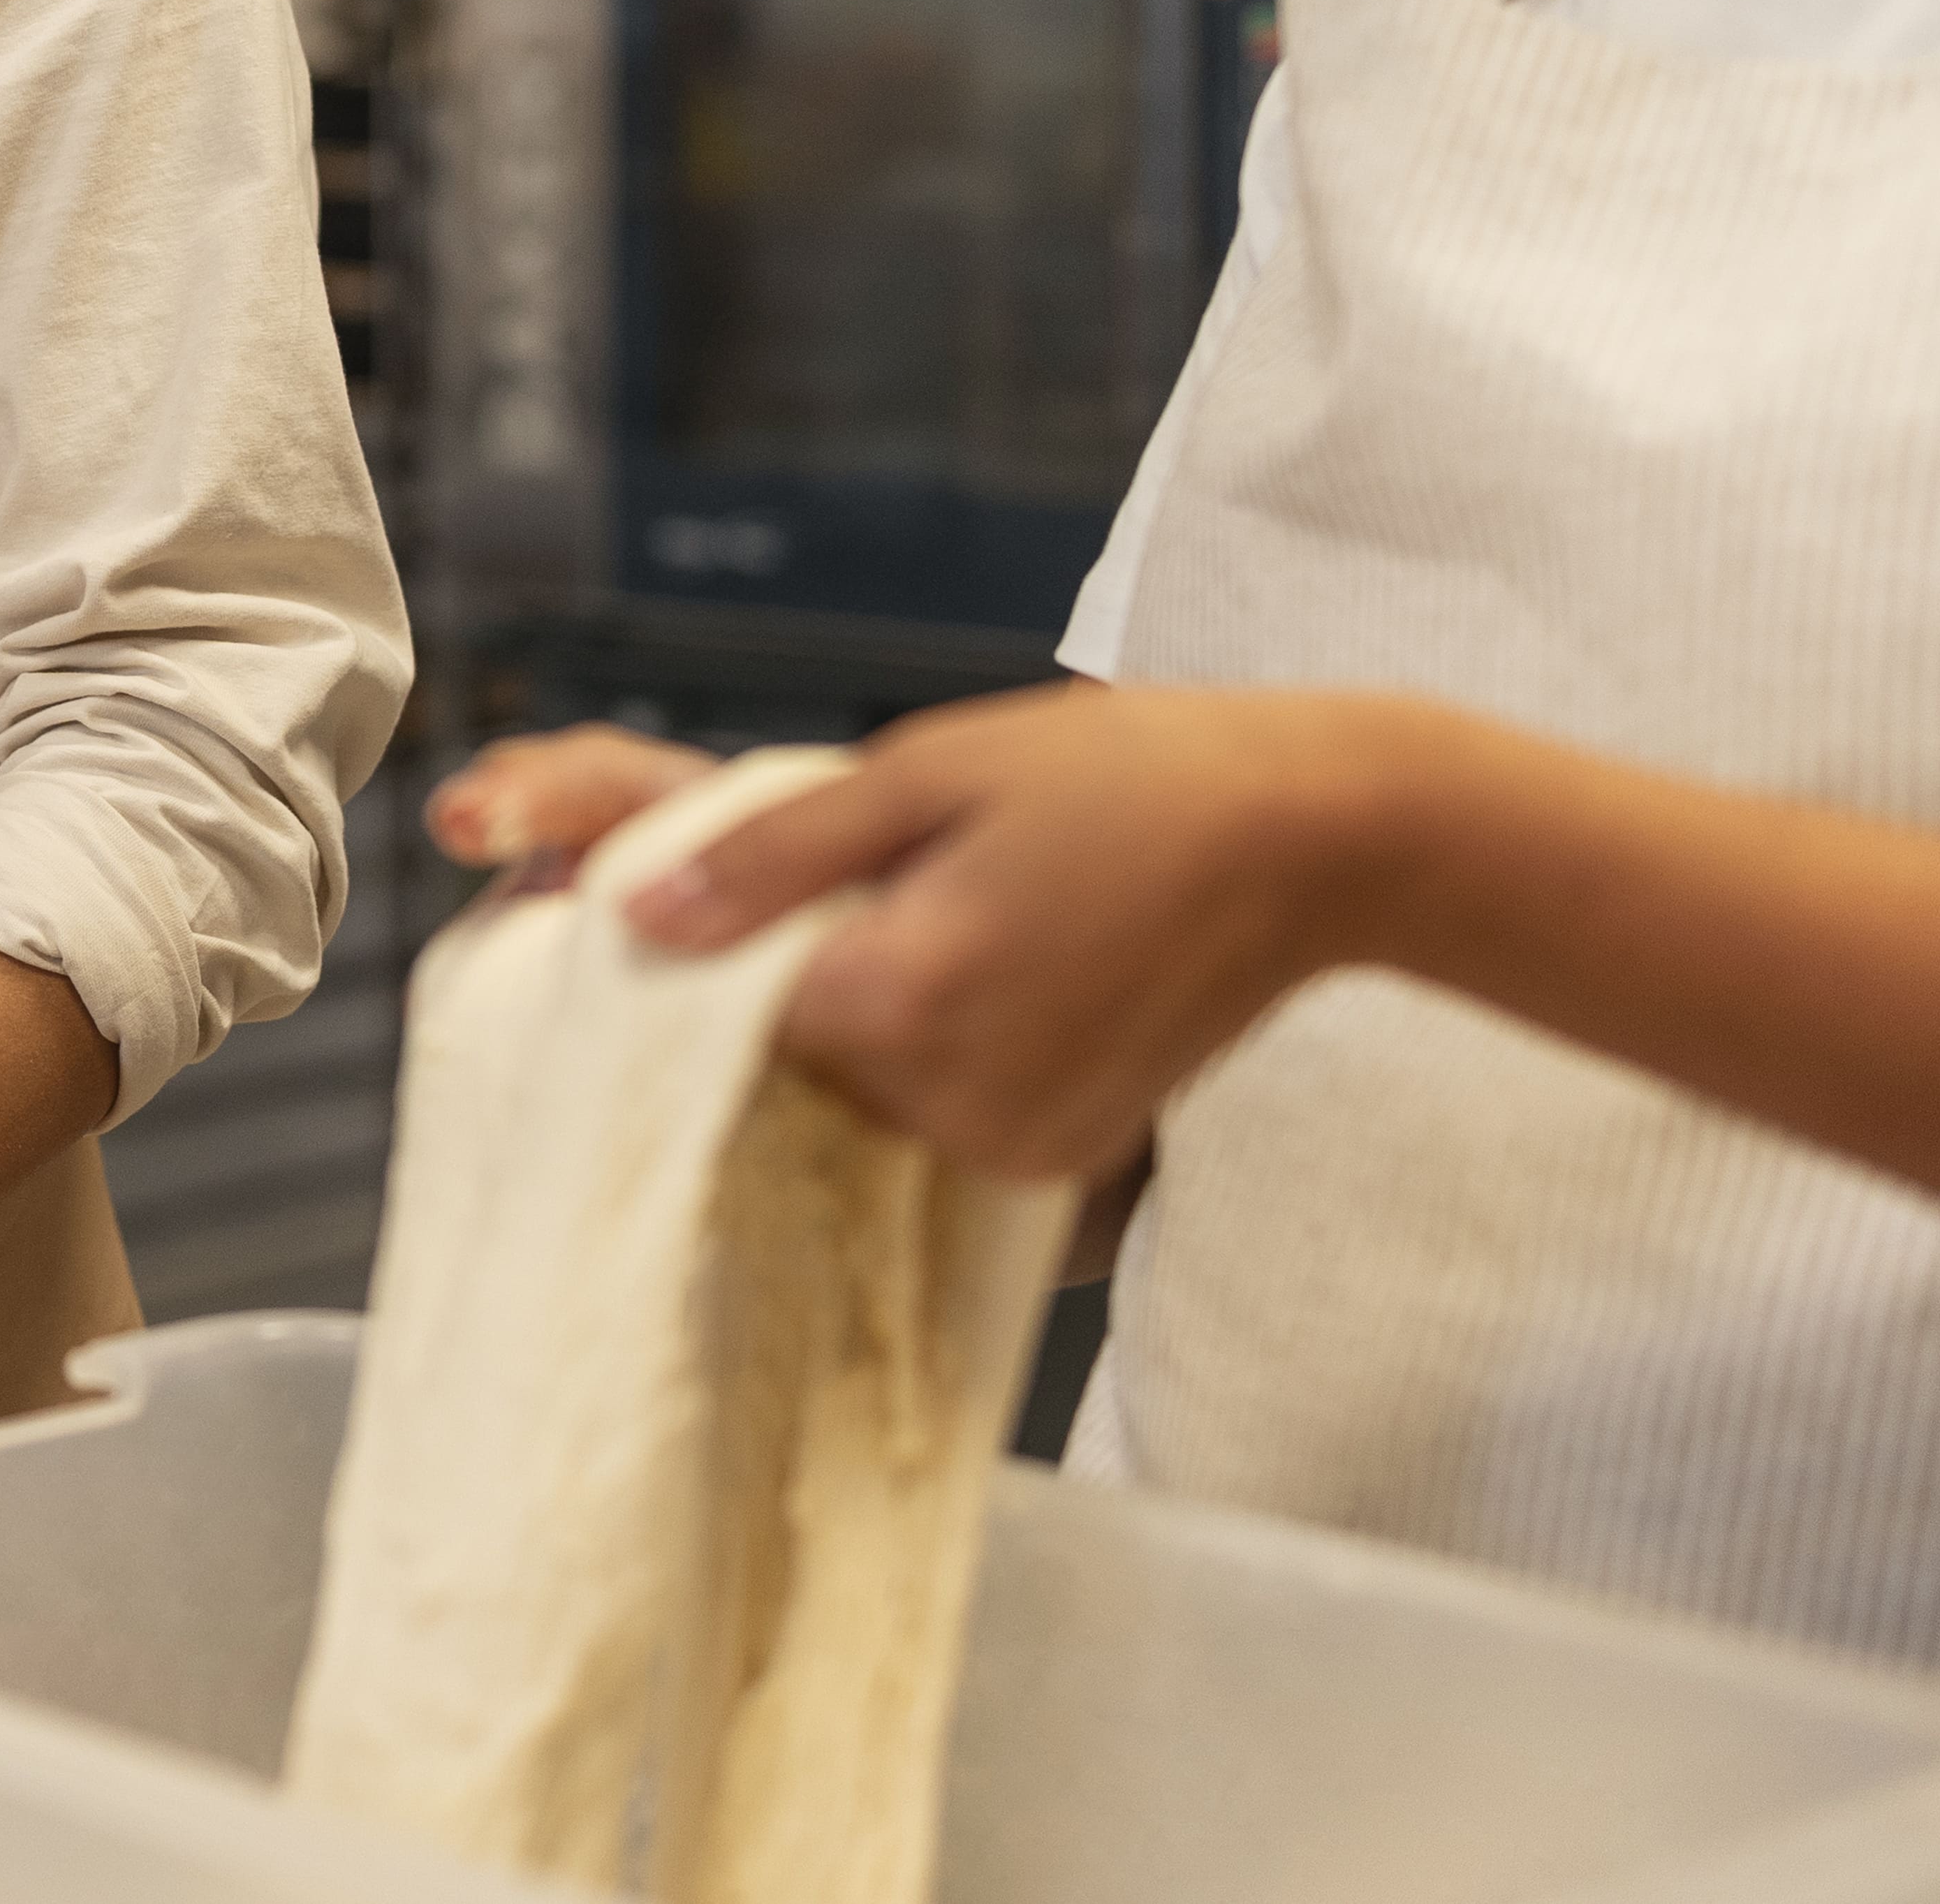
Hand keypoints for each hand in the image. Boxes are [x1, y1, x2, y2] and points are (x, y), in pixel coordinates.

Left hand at [433, 690, 1464, 1180]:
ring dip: (842, 1020)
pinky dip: (915, 1055)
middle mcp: (949, 1107)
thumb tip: (624, 916)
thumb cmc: (1120, 777)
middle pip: (772, 1061)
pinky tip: (969, 969)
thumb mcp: (925, 772)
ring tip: (926, 917)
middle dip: (754, 983)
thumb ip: (769, 855)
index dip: (668, 948)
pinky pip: (926, 1121)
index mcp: (901, 1003)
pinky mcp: (1054, 1167)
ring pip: (847, 1095)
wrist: (1316, 837)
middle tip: (813, 884)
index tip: (632, 889)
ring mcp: (1009, 1152)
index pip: (712, 1011)